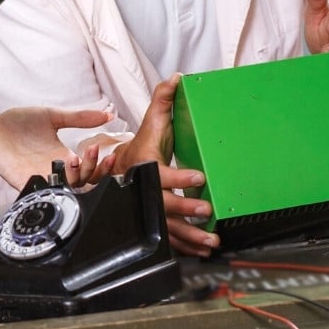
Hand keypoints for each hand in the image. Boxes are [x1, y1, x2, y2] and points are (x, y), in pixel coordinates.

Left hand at [0, 107, 111, 192]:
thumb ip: (80, 116)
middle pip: (83, 183)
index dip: (102, 165)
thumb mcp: (53, 116)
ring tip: (75, 159)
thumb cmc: (17, 124)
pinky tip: (59, 171)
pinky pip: (43, 191)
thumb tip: (108, 114)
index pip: (90, 169)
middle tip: (91, 151)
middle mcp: (55, 170)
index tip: (105, 151)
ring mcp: (41, 177)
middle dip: (93, 169)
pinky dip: (53, 185)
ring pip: (67, 189)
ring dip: (76, 177)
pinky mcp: (24, 181)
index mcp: (64, 156)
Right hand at [108, 76, 220, 257]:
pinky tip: (200, 250)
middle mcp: (143, 190)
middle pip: (161, 204)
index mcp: (143, 165)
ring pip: (165, 226)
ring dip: (188, 236)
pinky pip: (166, 237)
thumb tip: (177, 78)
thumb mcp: (152, 121)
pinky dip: (183, 246)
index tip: (199, 177)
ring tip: (209, 239)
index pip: (159, 173)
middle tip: (205, 210)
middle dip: (184, 209)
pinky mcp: (152, 221)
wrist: (119, 168)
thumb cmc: (142, 145)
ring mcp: (146, 208)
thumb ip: (163, 100)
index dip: (178, 176)